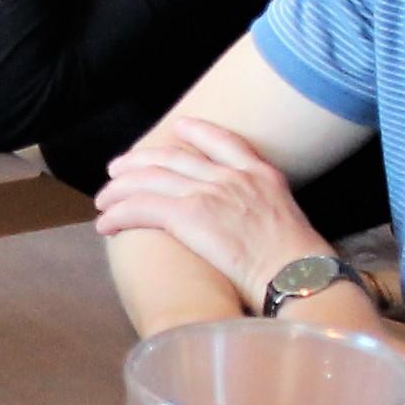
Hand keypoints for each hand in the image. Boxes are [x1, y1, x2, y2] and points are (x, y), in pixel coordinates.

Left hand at [93, 114, 329, 303]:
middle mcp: (234, 177)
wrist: (301, 275)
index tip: (178, 128)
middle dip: (141, 161)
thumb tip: (251, 233)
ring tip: (102, 199)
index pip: (224, 141)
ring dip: (120, 190)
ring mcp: (212, 193)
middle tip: (118, 168)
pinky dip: (119, 214)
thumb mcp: (290, 225)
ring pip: (151, 180)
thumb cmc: (301, 267)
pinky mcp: (191, 215)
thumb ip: (264, 216)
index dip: (197, 132)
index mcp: (262, 175)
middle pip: (175, 158)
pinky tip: (105, 225)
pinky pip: (142, 208)